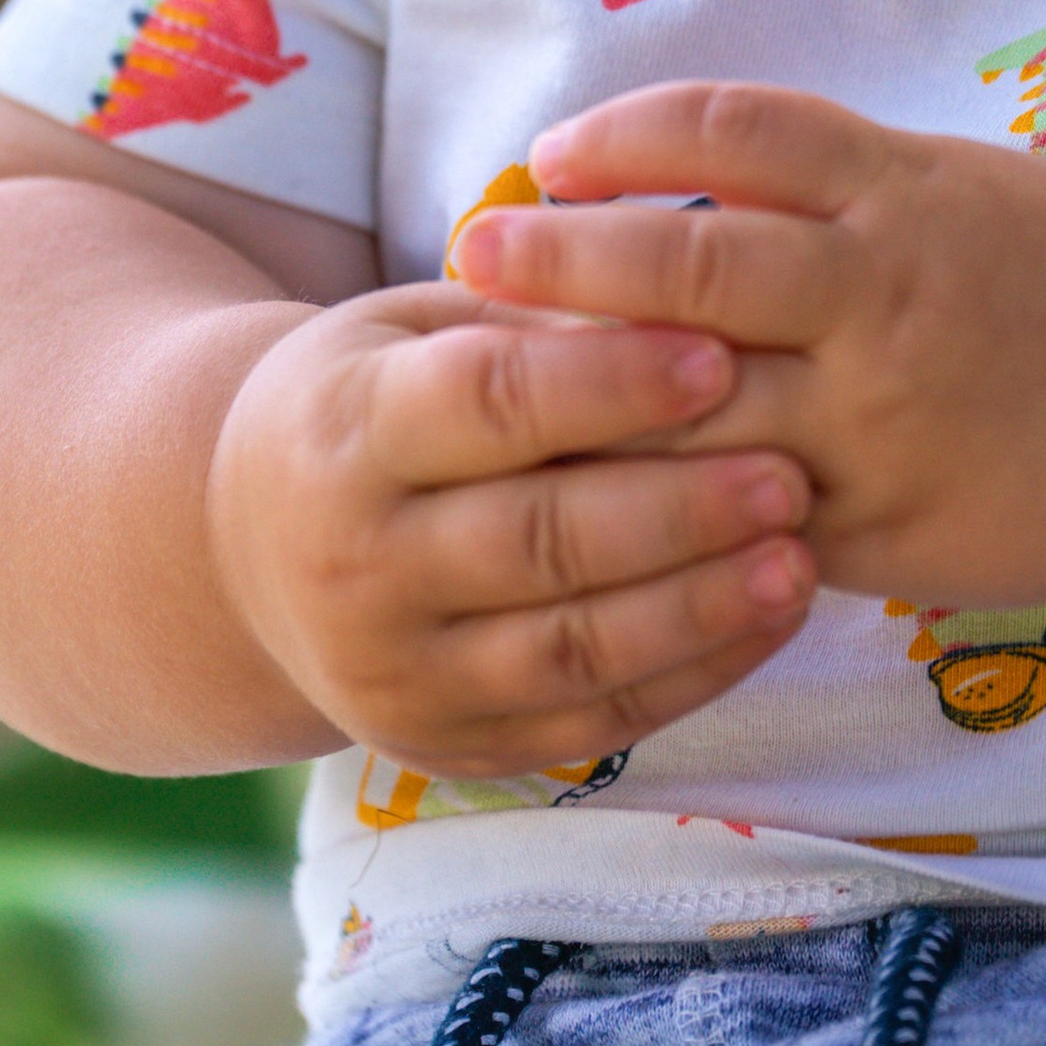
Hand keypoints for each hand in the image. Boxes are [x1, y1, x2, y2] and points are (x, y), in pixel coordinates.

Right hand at [202, 283, 816, 775]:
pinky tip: (769, 620)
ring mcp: (394, 674)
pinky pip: (586, 723)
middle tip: (792, 472)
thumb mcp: (416, 329)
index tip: (721, 354)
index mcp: (345, 430)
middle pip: (536, 540)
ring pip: (568, 650)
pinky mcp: (446, 748)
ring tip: (799, 557)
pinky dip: (688, 677)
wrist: (246, 549)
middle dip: (676, 509)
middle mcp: (356, 564)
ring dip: (698, 608)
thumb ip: (530, 321)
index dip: (607, 383)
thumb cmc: (376, 398)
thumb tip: (679, 297)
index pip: (485, 405)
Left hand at [451, 84, 1045, 621]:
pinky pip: (744, 515)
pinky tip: (591, 497)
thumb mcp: (976, 188)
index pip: (734, 138)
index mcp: (909, 193)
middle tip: (472, 248)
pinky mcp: (881, 527)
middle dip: (562, 260)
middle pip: (686, 269)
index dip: (627, 138)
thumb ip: (848, 188)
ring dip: (579, 396)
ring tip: (489, 382)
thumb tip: (696, 180)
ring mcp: (879, 422)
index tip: (553, 152)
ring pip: (691, 409)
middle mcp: (885, 297)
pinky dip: (662, 504)